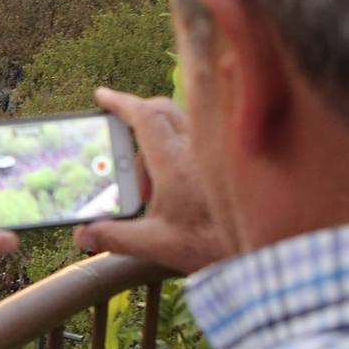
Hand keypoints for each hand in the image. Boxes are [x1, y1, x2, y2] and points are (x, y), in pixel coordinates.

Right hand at [74, 88, 230, 274]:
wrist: (263, 251)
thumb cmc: (214, 246)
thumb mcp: (156, 244)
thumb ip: (116, 237)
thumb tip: (84, 234)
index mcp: (174, 163)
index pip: (144, 116)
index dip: (120, 103)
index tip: (102, 96)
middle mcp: (197, 149)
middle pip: (162, 110)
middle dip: (136, 116)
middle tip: (119, 140)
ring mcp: (215, 153)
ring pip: (180, 123)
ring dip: (156, 139)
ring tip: (147, 184)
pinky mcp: (227, 162)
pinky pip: (197, 138)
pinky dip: (176, 148)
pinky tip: (174, 186)